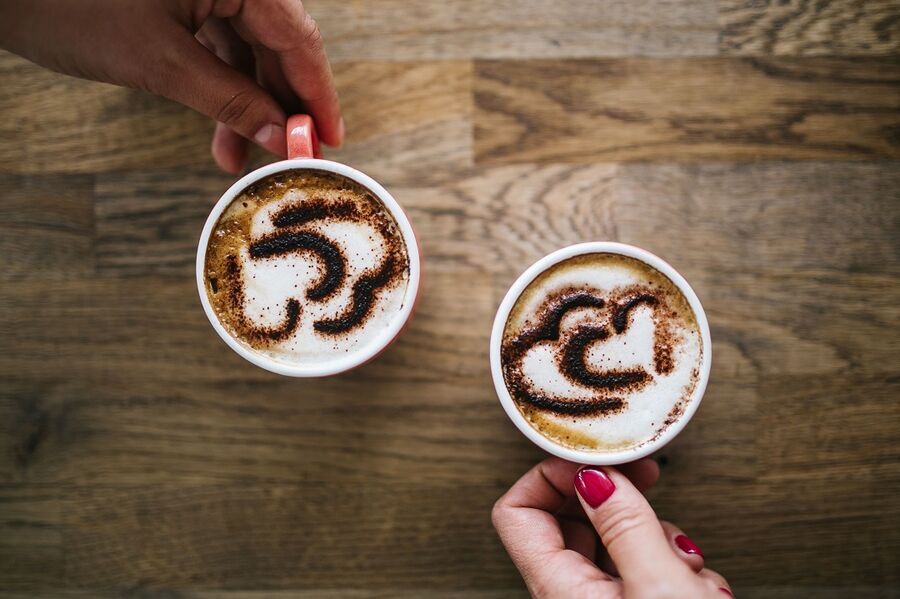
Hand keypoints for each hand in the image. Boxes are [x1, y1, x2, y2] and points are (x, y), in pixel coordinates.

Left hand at [0, 0, 341, 172]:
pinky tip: (221, 127)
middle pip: (277, 43)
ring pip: (248, 48)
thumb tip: (283, 138)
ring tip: (237, 155)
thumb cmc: (66, 4)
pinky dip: (222, 86)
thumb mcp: (161, 62)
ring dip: (247, 103)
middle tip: (288, 155)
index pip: (297, 36)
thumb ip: (232, 100)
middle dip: (279, 106)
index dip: (317, 93)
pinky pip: (219, 43)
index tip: (330, 138)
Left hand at [492, 457, 732, 597]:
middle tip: (648, 481)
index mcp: (559, 591)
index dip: (549, 476)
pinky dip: (677, 570)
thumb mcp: (660, 590)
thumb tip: (595, 476)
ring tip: (688, 567)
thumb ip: (626, 527)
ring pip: (618, 542)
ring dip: (658, 540)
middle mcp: (574, 597)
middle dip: (617, 503)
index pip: (516, 513)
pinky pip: (648, 570)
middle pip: (572, 521)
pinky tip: (701, 590)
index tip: (596, 462)